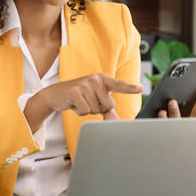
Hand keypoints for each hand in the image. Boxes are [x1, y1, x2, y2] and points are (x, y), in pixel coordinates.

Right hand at [24, 74, 141, 131]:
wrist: (55, 95)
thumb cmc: (77, 97)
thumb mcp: (93, 99)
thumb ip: (105, 107)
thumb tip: (114, 117)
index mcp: (102, 79)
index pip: (118, 84)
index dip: (129, 88)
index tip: (140, 89)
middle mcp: (95, 79)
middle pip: (108, 104)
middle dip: (98, 108)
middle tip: (87, 101)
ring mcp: (85, 84)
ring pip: (97, 109)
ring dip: (88, 110)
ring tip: (80, 102)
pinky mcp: (75, 92)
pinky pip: (86, 110)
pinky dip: (80, 112)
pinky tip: (74, 104)